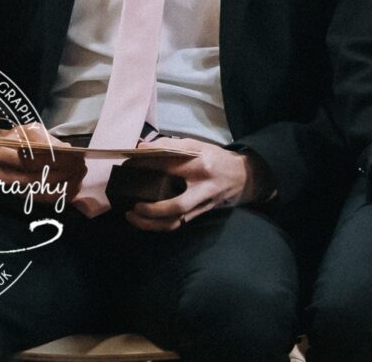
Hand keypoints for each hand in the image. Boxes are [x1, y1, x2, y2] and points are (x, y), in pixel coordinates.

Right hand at [0, 123, 84, 203]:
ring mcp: (11, 188)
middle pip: (36, 177)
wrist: (0, 151)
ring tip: (80, 175)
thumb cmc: (19, 139)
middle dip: (63, 172)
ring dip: (64, 185)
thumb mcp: (30, 131)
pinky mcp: (20, 196)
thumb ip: (47, 140)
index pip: (30, 159)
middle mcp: (4, 174)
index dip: (54, 159)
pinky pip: (43, 200)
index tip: (74, 155)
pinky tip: (74, 187)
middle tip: (81, 166)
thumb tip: (66, 151)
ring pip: (40, 191)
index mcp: (2, 153)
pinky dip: (61, 195)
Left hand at [124, 138, 255, 232]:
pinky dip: (159, 225)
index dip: (145, 164)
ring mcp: (203, 202)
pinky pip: (178, 223)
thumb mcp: (198, 146)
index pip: (169, 163)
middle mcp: (203, 185)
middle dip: (149, 208)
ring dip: (150, 222)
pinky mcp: (202, 213)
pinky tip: (145, 220)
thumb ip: (171, 145)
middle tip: (130, 202)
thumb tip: (141, 147)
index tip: (128, 164)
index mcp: (201, 162)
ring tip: (132, 215)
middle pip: (175, 204)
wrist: (243, 176)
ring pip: (176, 220)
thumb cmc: (216, 158)